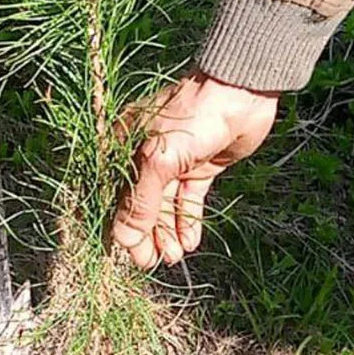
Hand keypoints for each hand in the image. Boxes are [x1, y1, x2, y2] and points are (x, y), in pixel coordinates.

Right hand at [112, 71, 278, 269]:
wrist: (240, 92)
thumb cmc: (191, 116)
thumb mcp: (159, 159)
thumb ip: (141, 201)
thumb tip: (122, 240)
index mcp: (123, 147)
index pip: (113, 194)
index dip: (118, 224)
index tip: (125, 253)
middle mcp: (144, 157)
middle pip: (139, 204)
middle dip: (146, 234)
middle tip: (153, 262)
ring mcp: (174, 163)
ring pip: (164, 206)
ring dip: (167, 232)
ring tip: (174, 256)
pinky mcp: (199, 168)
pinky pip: (188, 201)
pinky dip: (188, 222)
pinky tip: (190, 241)